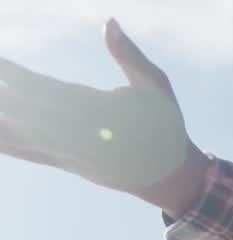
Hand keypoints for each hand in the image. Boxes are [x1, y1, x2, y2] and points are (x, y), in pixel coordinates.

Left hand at [0, 18, 203, 209]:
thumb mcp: (156, 86)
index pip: (45, 90)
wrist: (169, 177)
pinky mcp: (63, 163)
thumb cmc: (167, 127)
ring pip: (18, 134)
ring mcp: (67, 153)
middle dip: (2, 96)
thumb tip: (109, 22)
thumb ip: (129, 55)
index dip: (14, 75)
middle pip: (23, 112)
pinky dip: (3, 143)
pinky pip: (25, 151)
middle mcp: (77, 136)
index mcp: (97, 114)